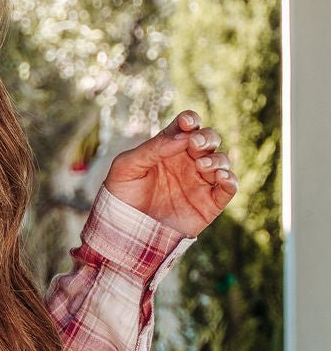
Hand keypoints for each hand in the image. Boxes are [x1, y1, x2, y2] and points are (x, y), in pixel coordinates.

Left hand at [102, 109, 238, 237]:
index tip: (186, 123)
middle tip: (194, 144)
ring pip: (221, 160)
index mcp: (168, 148)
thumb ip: (152, 148)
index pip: (187, 126)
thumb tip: (183, 137)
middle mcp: (188, 161)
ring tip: (201, 164)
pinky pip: (228, 188)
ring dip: (216, 158)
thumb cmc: (121, 195)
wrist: (122, 230)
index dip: (190, 120)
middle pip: (209, 139)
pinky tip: (220, 176)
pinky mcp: (209, 204)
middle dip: (206, 137)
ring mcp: (200, 182)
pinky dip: (230, 179)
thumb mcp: (127, 166)